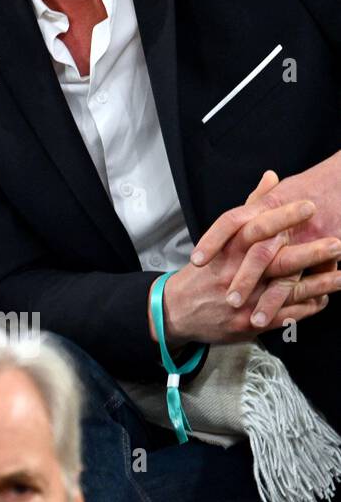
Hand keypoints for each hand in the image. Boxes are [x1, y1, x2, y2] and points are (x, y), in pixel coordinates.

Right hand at [160, 171, 338, 345]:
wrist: (176, 311)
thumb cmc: (202, 273)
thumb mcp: (220, 239)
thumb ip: (249, 208)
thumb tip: (272, 178)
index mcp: (226, 251)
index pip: (255, 229)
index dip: (282, 218)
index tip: (308, 206)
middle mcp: (235, 275)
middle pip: (274, 261)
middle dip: (308, 252)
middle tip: (337, 241)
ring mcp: (244, 301)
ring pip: (286, 292)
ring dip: (318, 284)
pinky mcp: (251, 323)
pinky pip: (286, 315)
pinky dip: (308, 307)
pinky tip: (328, 297)